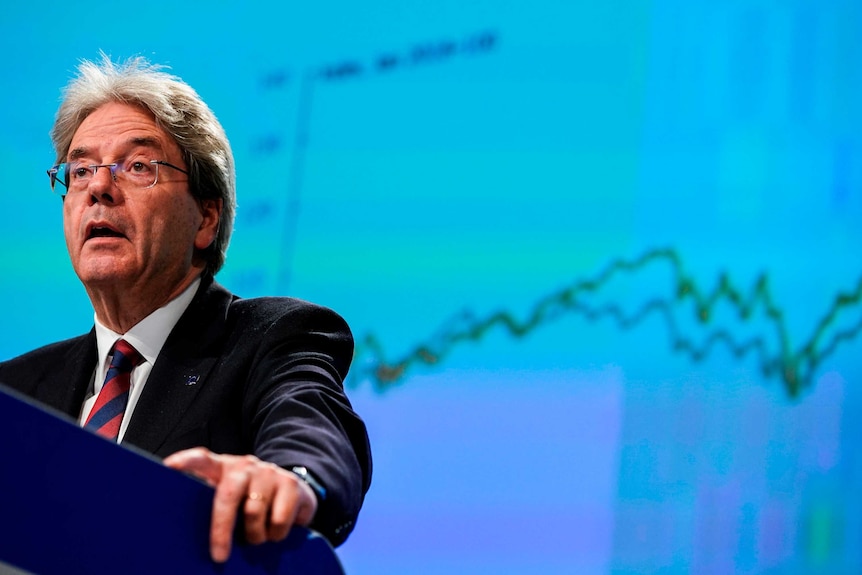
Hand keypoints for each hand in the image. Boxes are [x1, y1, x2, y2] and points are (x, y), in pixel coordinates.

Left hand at [163, 447, 317, 562]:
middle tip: (219, 556)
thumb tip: (182, 534)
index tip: (169, 468)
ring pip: (254, 512)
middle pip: (228, 494)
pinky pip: (279, 519)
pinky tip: (275, 531)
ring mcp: (268, 472)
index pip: (202, 458)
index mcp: (223, 467)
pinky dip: (276, 534)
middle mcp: (245, 466)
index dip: (186, 461)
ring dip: (254, 535)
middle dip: (221, 528)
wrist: (296, 490)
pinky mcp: (290, 483)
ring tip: (256, 538)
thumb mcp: (231, 498)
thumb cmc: (251, 500)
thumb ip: (213, 504)